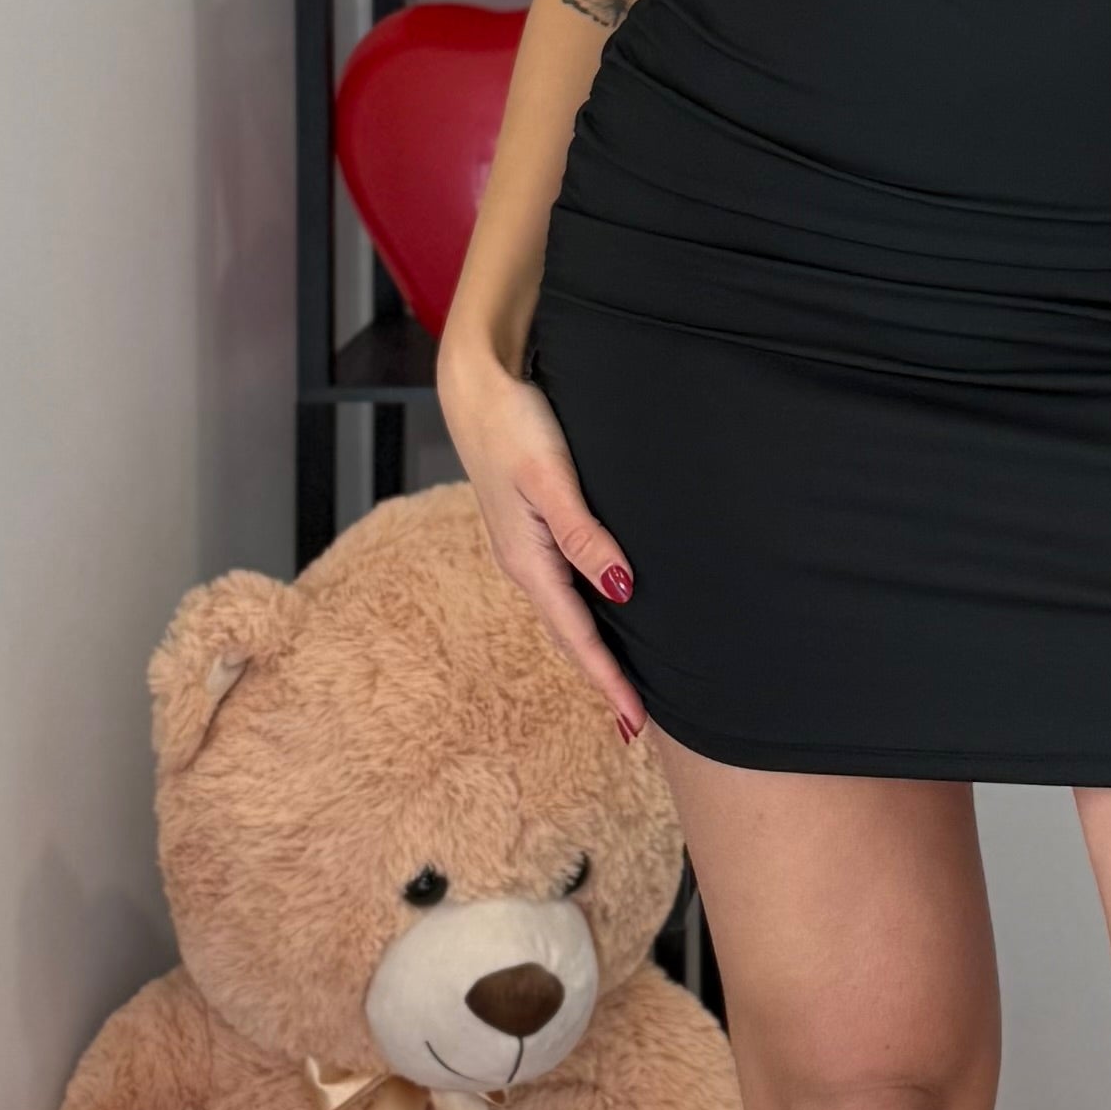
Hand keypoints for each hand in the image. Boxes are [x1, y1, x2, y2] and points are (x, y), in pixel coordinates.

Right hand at [436, 330, 643, 734]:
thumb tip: (620, 588)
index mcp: (528, 560)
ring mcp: (525, 548)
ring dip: (592, 650)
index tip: (635, 721)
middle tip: (635, 722)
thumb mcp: (550, 479)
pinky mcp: (530, 529)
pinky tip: (601, 615)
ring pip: (566, 613)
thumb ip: (583, 534)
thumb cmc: (513, 424)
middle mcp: (524, 563)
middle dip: (600, 678)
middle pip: (569, 634)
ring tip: (621, 685)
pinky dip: (584, 615)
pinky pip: (562, 587)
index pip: (576, 635)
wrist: (475, 387)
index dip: (607, 679)